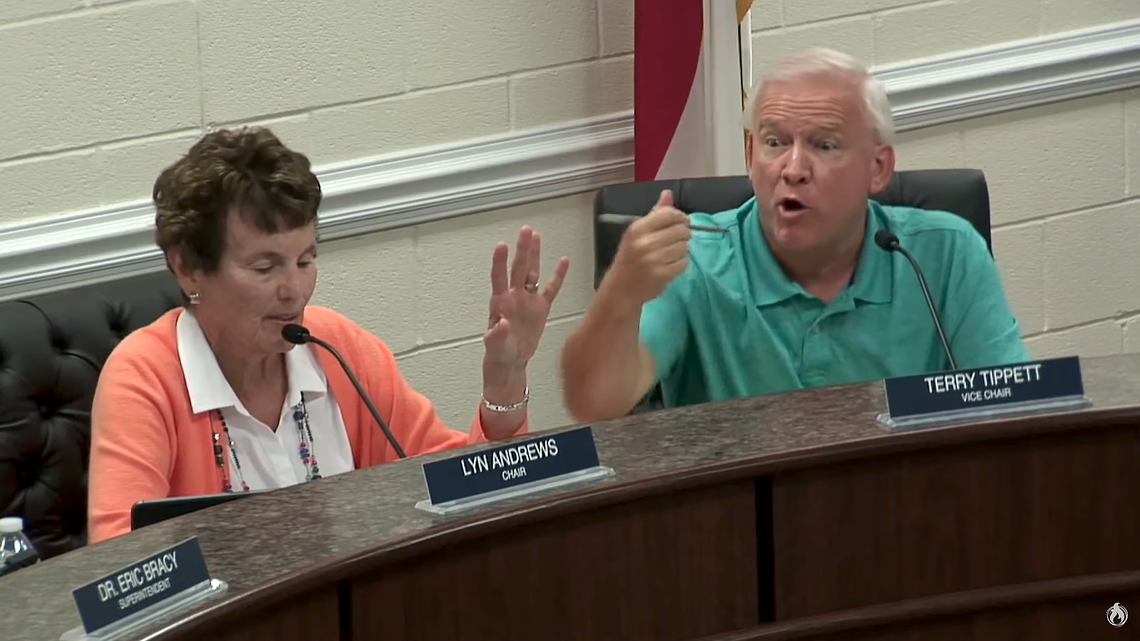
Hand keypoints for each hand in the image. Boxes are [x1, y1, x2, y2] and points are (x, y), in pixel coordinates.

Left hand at [483, 226, 570, 375]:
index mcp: (500, 304)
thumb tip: (501, 323)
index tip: (502, 245)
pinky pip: (551, 289)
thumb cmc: (499, 354)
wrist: (511, 363)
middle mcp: (514, 298)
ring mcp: (528, 301)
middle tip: (526, 231)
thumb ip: (497, 335)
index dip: (500, 262)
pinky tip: (563, 261)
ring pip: (532, 273)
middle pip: (519, 268)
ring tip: (536, 236)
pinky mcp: (540, 309)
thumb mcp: (495, 347)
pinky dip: (557, 276)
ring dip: (534, 255)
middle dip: (522, 249)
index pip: (499, 277)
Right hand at [607, 190, 690, 304]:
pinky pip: (684, 263)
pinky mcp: (662, 275)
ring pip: (685, 247)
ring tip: (672, 254)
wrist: (621, 289)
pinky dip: (682, 263)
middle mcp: (645, 243)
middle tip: (677, 240)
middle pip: (681, 230)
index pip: (669, 214)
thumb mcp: (637, 233)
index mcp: (637, 229)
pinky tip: (672, 265)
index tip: (680, 223)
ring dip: (683, 250)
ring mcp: (654, 260)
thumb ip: (655, 214)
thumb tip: (668, 193)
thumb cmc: (629, 259)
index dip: (680, 217)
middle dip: (684, 234)